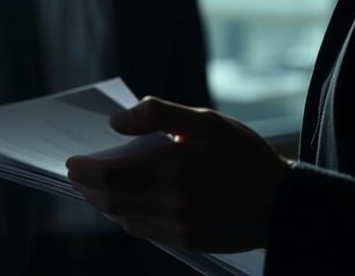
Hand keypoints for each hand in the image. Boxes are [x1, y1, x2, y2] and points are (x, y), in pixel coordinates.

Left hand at [66, 97, 290, 252]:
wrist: (282, 201)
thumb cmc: (243, 153)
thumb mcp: (206, 121)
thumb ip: (158, 114)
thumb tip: (115, 122)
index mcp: (173, 168)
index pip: (110, 176)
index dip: (84, 170)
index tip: (72, 161)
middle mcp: (171, 202)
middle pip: (110, 201)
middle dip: (87, 187)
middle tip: (78, 174)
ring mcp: (178, 226)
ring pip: (124, 218)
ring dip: (105, 203)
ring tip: (98, 187)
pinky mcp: (186, 241)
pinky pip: (145, 231)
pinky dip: (128, 216)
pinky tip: (129, 203)